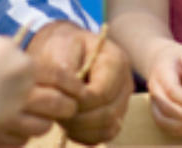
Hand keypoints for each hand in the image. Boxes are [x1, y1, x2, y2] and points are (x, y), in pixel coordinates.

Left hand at [23, 21, 131, 144]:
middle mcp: (125, 83)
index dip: (79, 101)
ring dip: (81, 128)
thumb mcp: (62, 46)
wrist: (66, 50)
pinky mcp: (114, 116)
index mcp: (116, 61)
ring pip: (107, 128)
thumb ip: (67, 70)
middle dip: (79, 118)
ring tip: (60, 117)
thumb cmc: (64, 46)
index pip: (102, 93)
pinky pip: (103, 136)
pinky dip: (85, 135)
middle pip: (108, 114)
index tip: (59, 99)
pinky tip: (68, 125)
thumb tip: (73, 96)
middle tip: (55, 112)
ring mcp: (122, 102)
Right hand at [141, 42, 181, 135]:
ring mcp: (152, 99)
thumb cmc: (181, 59)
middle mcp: (154, 86)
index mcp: (162, 71)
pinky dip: (176, 129)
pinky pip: (162, 124)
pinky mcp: (155, 108)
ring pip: (162, 118)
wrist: (162, 59)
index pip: (172, 90)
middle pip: (166, 107)